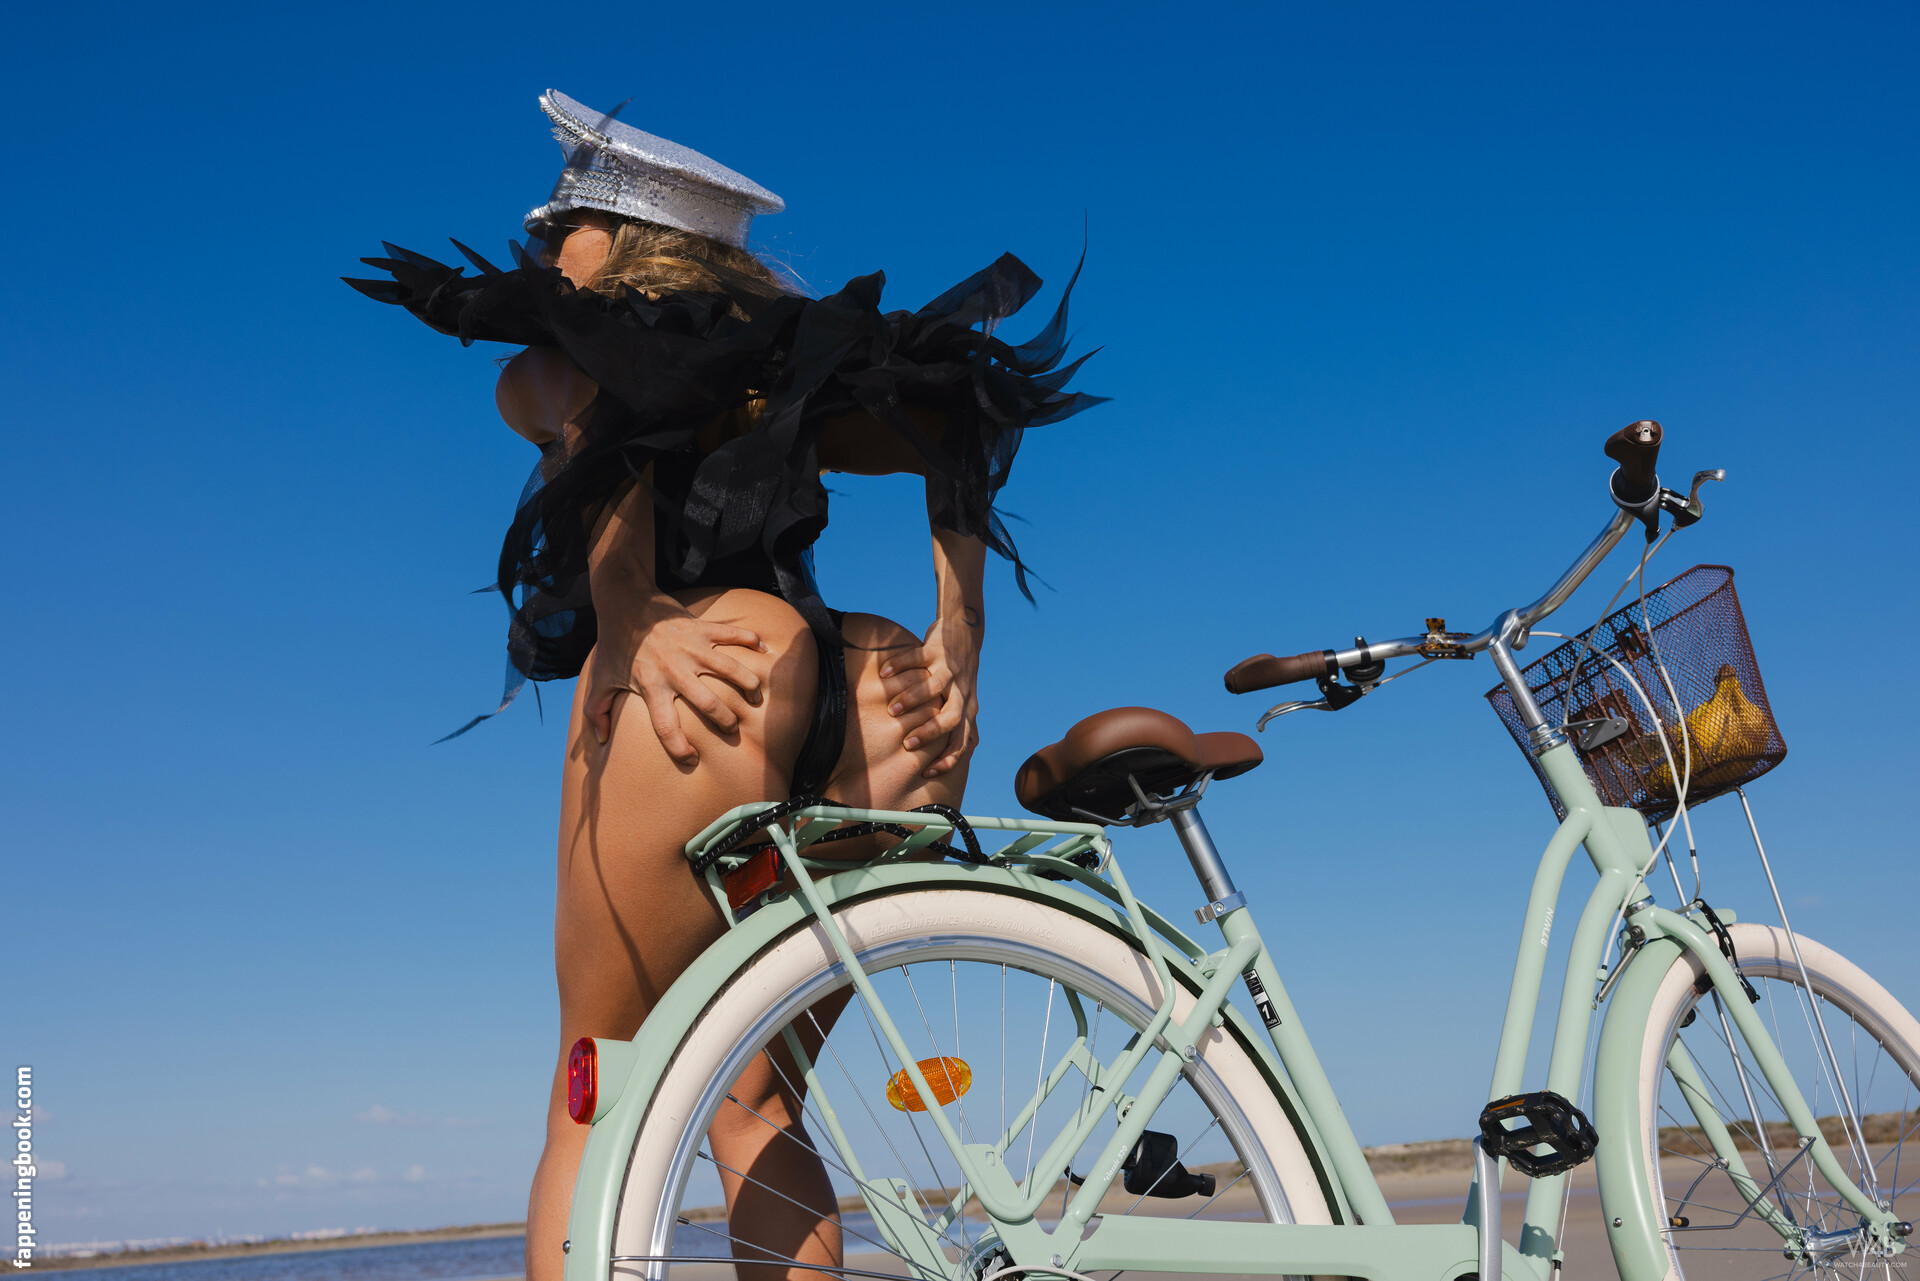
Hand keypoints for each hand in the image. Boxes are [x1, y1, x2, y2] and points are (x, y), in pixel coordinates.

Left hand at [586, 596, 765, 763]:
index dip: (679, 748)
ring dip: (748, 686)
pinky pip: (733, 634)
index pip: (666, 727)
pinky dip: (751, 640)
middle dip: (726, 721)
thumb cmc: (614, 644)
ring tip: (755, 698)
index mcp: (651, 686)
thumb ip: (597, 711)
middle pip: (709, 703)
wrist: (625, 602)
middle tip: (732, 729)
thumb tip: (600, 739)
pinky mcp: (702, 628)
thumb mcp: (600, 678)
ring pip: (730, 670)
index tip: (691, 759)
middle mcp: (675, 670)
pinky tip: (764, 650)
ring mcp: (692, 647)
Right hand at [880, 611, 981, 777]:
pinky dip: (899, 664)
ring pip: (933, 687)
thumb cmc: (960, 674)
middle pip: (952, 717)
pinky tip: (884, 674)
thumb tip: (965, 752)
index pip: (962, 739)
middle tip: (908, 744)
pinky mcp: (937, 649)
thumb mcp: (967, 698)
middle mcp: (961, 690)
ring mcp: (950, 669)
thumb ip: (964, 722)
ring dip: (912, 700)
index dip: (949, 758)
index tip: (928, 772)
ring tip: (892, 711)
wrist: (965, 632)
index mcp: (967, 706)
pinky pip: (917, 657)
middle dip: (930, 733)